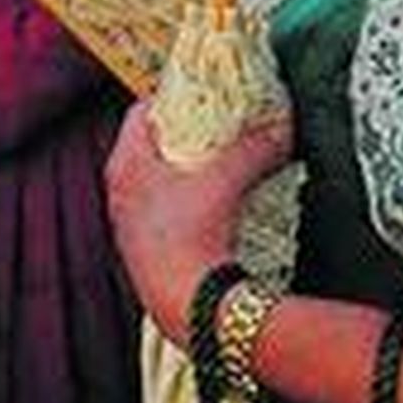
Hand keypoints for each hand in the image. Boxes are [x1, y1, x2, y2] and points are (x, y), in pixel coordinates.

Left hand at [106, 101, 292, 342]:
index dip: (169, 98)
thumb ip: (255, 148)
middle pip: (145, 148)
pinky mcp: (141, 257)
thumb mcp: (229, 180)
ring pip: (150, 185)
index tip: (198, 94)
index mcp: (125, 165)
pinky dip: (179, 205)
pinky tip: (209, 213)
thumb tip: (284, 127)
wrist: (189, 308)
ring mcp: (126, 228)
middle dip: (179, 136)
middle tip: (212, 128)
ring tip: (215, 169)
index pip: (140, 112)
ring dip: (179, 174)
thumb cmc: (196, 233)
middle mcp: (118, 193)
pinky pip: (158, 215)